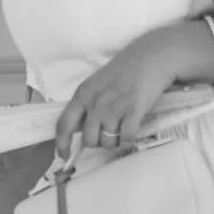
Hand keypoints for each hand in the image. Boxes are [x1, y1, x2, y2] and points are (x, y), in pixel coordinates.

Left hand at [53, 29, 179, 161]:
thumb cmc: (125, 70)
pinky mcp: (134, 111)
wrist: (151, 57)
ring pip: (107, 141)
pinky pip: (126, 138)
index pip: (64, 125)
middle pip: (89, 139)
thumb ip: (86, 105)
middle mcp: (96, 102)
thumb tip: (80, 130)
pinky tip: (131, 131)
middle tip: (107, 134)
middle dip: (98, 142)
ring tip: (122, 128)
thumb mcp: (96, 84)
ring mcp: (115, 107)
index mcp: (83, 94)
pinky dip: (128, 140)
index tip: (64, 155)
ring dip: (114, 141)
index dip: (62, 144)